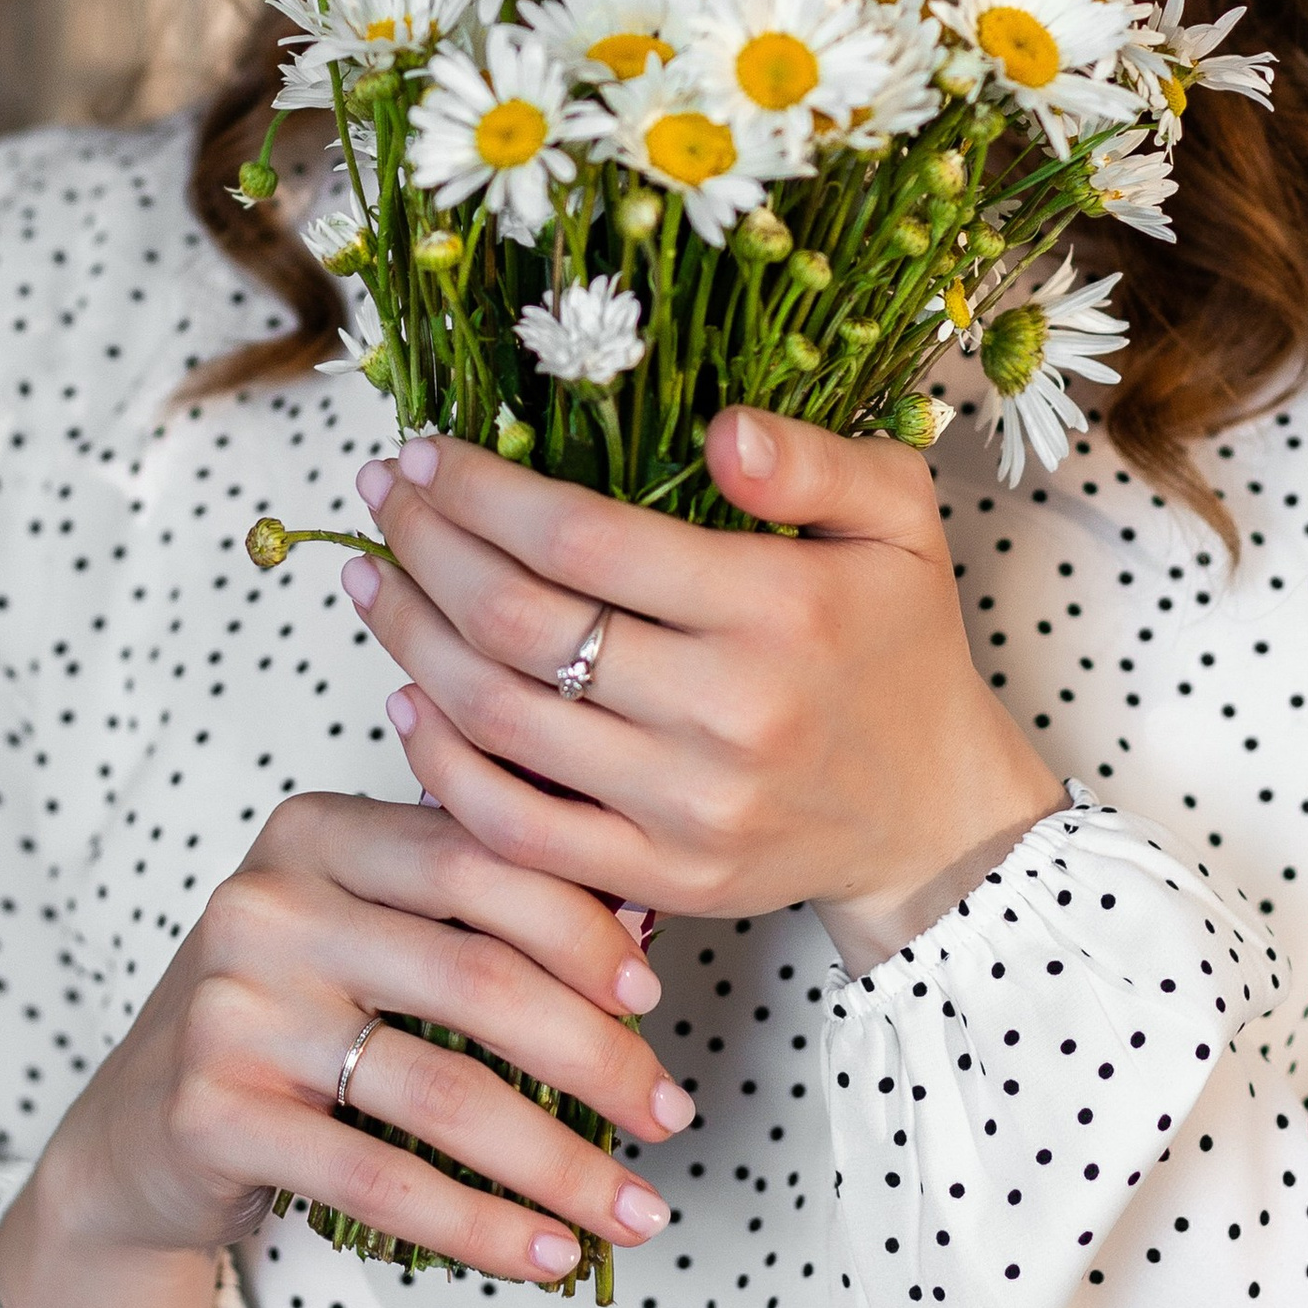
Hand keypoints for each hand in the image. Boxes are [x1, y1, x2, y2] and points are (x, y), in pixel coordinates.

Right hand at [0, 789, 693, 1307]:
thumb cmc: (287, 1025)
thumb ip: (470, 910)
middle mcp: (267, 905)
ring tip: (634, 1209)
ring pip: (443, 1092)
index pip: (480, 859)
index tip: (654, 998)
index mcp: (316, 833)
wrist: (134, 1138)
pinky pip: (381, 1181)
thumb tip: (641, 928)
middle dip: (599, 1057)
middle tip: (672, 1116)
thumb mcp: (363, 934)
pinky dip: (482, 1227)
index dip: (583, 930)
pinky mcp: (213, 1113)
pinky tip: (547, 1255)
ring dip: (561, 1164)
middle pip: (477, 978)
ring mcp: (232, 1010)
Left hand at [344, 413, 1063, 975]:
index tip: (424, 452)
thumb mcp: (901, 517)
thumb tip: (718, 428)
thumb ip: (815, 458)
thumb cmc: (900, 644)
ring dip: (410, 640)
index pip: (581, 538)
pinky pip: (515, 828)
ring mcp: (688, 808)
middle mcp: (729, 711)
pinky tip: (405, 697)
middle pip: (520, 622)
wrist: (934, 812)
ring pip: (499, 719)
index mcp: (781, 607)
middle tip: (380, 494)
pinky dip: (441, 764)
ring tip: (373, 576)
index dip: (480, 490)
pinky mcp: (662, 880)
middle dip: (426, 546)